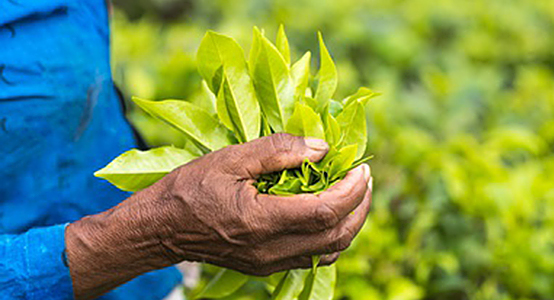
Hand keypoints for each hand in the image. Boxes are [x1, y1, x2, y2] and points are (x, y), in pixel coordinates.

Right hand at [65, 133, 371, 298]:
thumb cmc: (189, 189)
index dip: (352, 189)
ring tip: (354, 194)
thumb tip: (322, 148)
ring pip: (328, 251)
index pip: (325, 211)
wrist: (159, 230)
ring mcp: (268, 262)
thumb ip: (278, 151)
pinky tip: (328, 214)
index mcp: (261, 220)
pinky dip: (330, 236)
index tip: (361, 166)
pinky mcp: (264, 266)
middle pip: (336, 236)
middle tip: (365, 178)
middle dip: (360, 206)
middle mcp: (270, 249)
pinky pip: (311, 257)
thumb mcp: (230, 159)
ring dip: (350, 223)